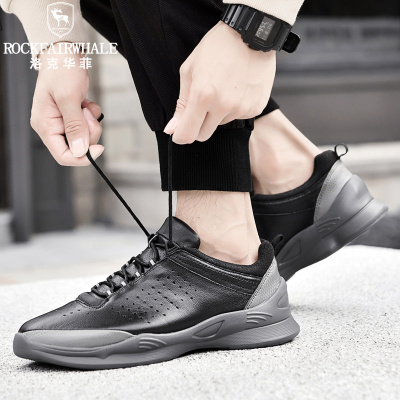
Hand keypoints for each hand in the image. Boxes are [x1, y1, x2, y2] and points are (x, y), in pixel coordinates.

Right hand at [30, 42, 103, 165]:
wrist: (65, 52)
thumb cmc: (62, 70)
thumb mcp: (69, 98)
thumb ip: (75, 126)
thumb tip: (79, 151)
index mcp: (45, 126)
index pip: (63, 155)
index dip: (82, 157)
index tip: (99, 148)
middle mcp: (52, 127)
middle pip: (77, 147)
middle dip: (89, 133)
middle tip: (88, 114)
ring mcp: (63, 122)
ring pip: (85, 137)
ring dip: (91, 123)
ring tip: (86, 105)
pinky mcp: (73, 117)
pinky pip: (88, 126)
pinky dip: (92, 116)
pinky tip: (87, 102)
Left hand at [164, 21, 275, 143]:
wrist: (251, 33)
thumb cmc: (216, 48)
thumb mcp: (190, 71)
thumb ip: (181, 104)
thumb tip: (172, 130)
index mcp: (203, 95)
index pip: (187, 134)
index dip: (180, 136)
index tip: (179, 133)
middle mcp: (223, 105)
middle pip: (203, 135)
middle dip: (198, 125)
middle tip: (201, 105)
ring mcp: (242, 108)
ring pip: (221, 124)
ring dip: (218, 113)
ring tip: (224, 88)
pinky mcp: (256, 108)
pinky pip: (238, 117)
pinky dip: (234, 108)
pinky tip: (237, 89)